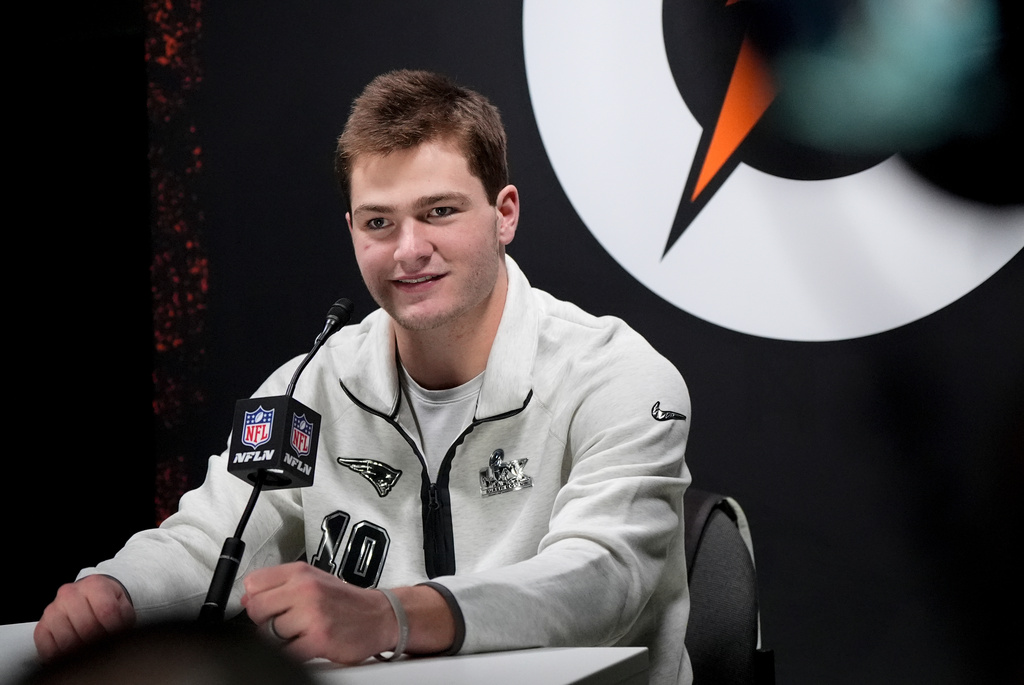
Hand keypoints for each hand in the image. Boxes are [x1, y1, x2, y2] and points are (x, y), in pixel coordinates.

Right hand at [34, 575, 135, 660]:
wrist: (91, 600)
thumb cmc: (108, 606)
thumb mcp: (122, 608)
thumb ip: (122, 621)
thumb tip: (116, 641)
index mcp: (94, 585)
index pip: (106, 611)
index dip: (114, 629)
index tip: (117, 636)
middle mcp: (69, 594)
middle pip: (86, 628)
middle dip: (99, 642)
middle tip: (104, 646)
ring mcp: (52, 610)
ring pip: (67, 641)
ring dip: (81, 651)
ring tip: (90, 649)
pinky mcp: (41, 627)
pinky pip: (47, 649)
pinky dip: (61, 657)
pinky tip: (72, 654)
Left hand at [241, 562, 396, 664]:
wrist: (380, 616)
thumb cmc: (346, 600)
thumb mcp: (313, 580)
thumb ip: (279, 586)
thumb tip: (246, 598)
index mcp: (300, 572)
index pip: (253, 583)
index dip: (256, 598)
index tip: (268, 606)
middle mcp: (305, 589)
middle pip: (256, 609)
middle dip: (265, 621)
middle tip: (284, 623)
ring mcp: (312, 614)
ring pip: (268, 634)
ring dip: (280, 640)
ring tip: (299, 634)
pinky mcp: (319, 639)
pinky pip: (286, 652)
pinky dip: (291, 653)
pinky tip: (305, 645)